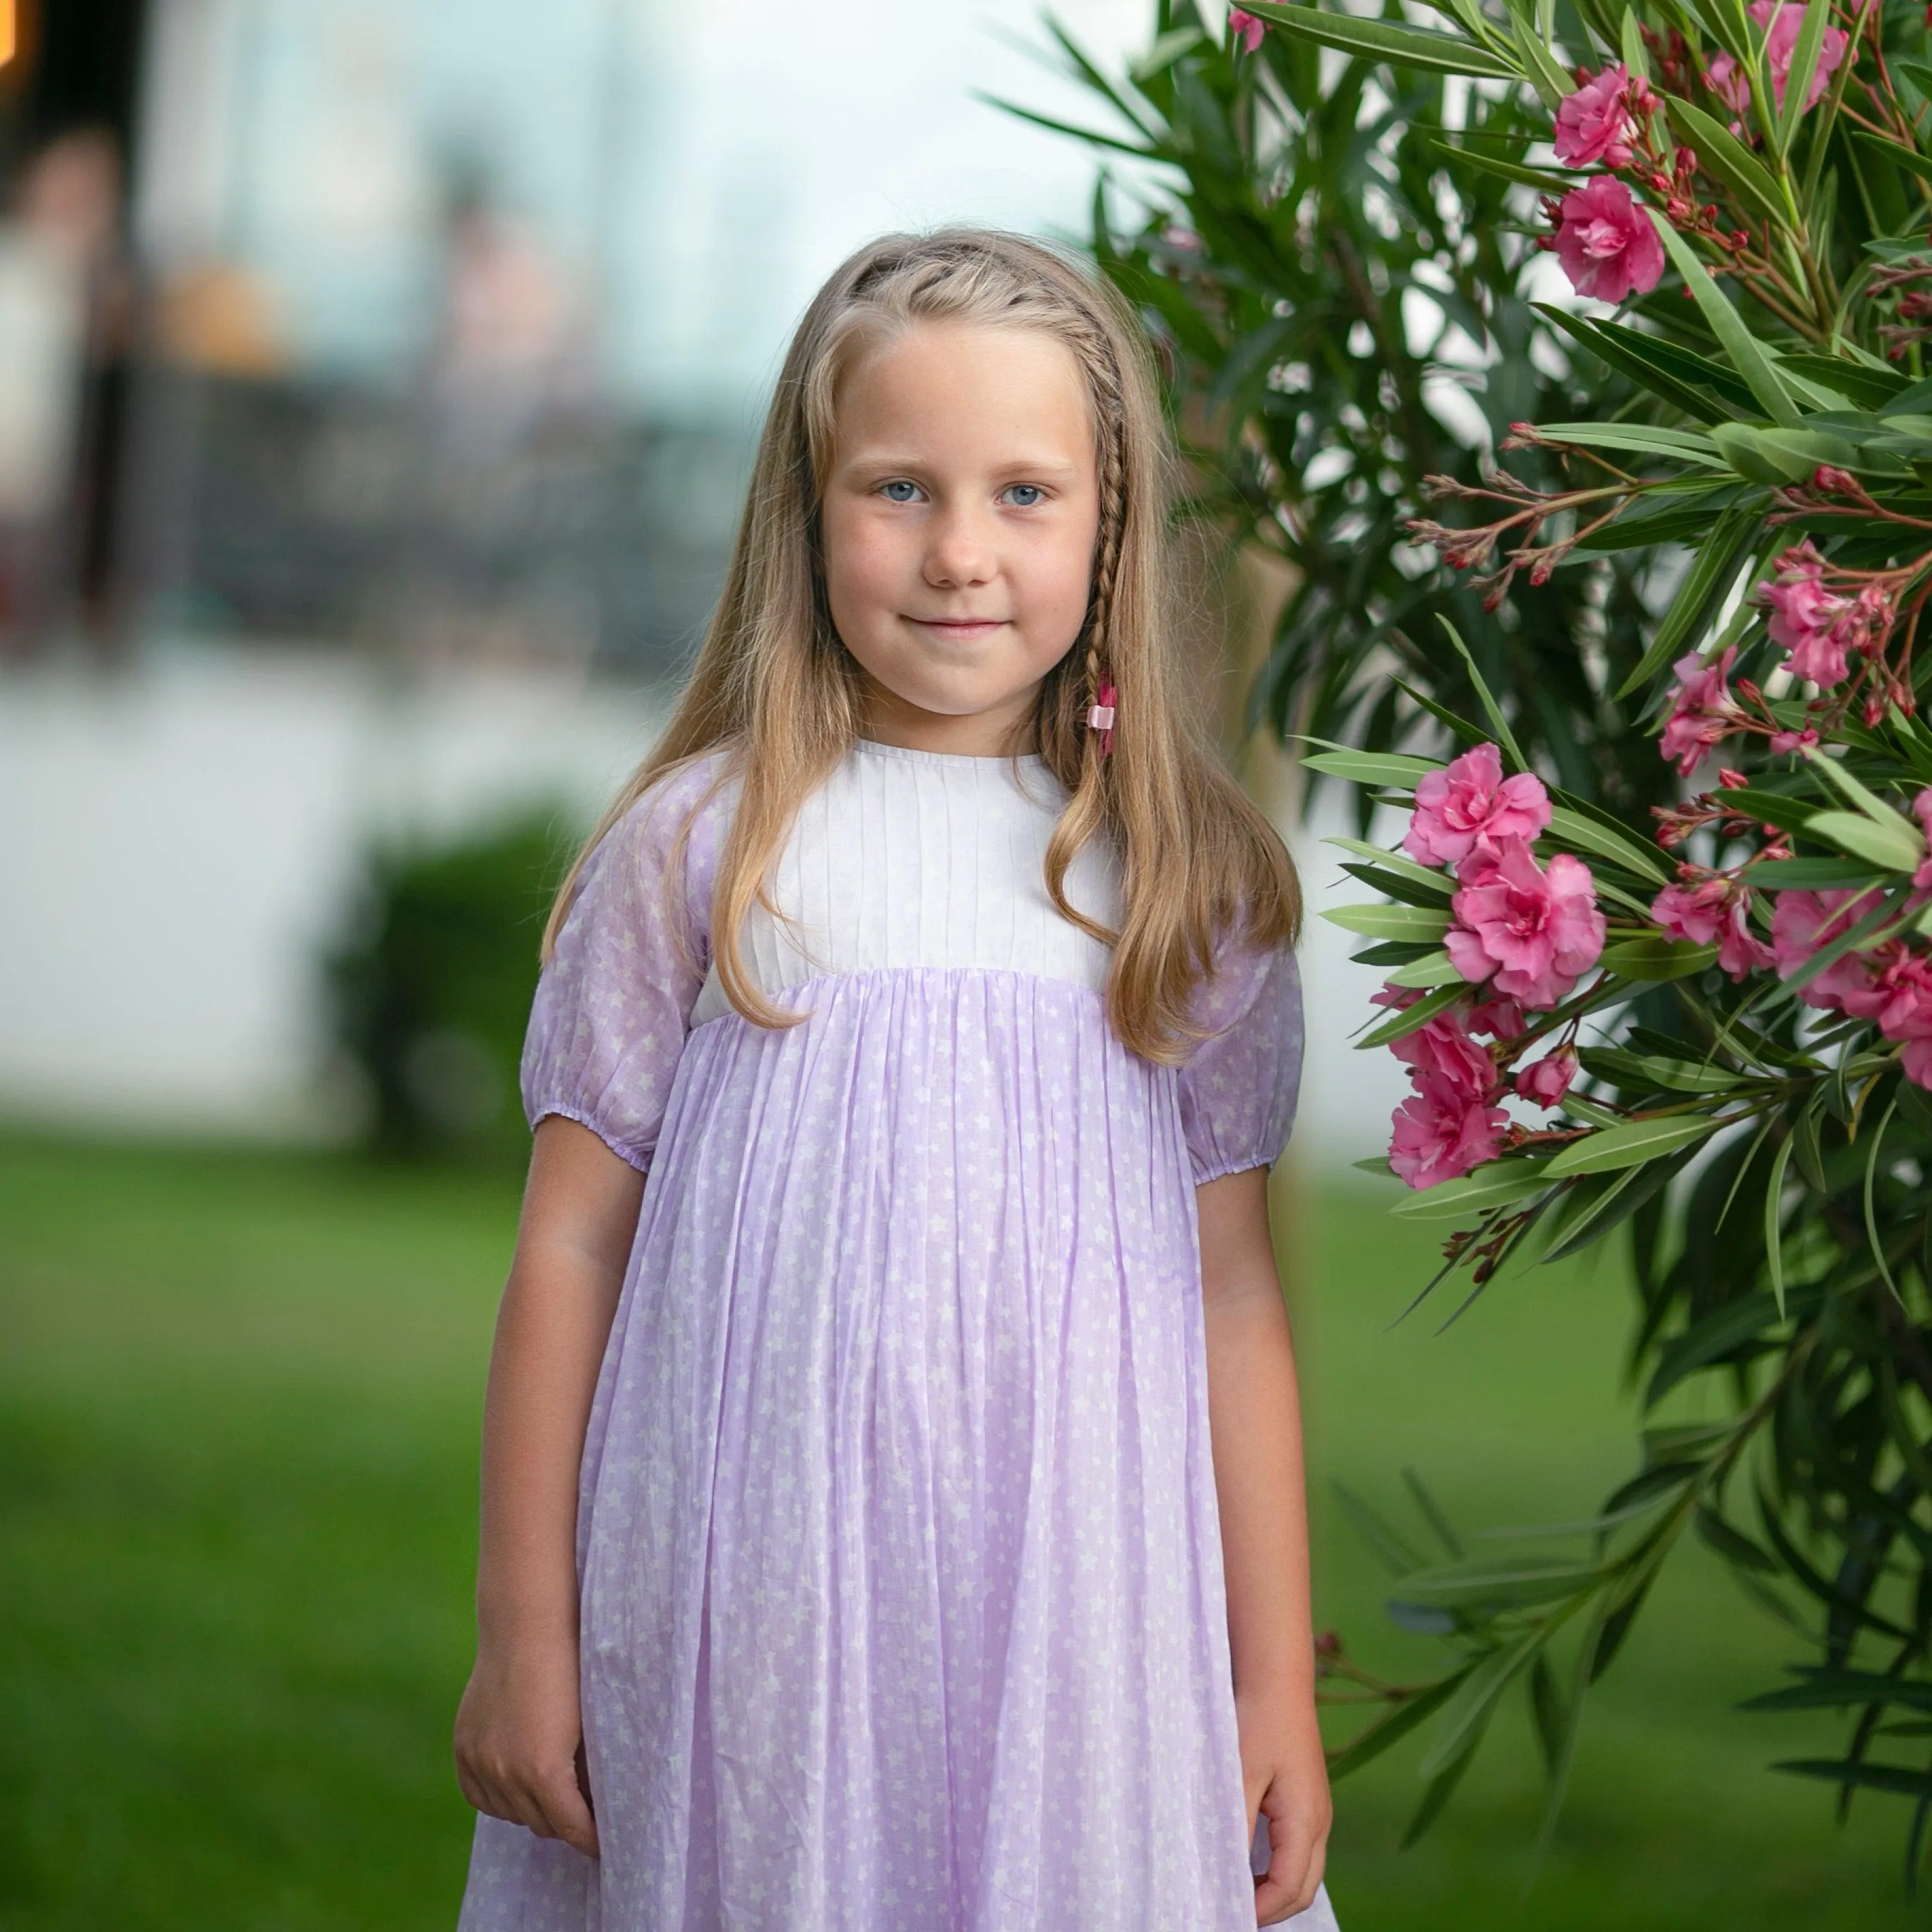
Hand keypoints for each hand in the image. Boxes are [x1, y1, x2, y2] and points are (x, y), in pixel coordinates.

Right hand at [454, 1633, 599, 1857]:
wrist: (527, 1626)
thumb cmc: (572, 1669)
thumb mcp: (588, 1726)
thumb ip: (585, 1771)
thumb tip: (591, 1804)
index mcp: (544, 1772)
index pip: (571, 1828)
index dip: (590, 1839)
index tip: (603, 1844)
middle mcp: (507, 1774)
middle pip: (540, 1824)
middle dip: (565, 1825)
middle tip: (584, 1819)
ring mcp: (480, 1761)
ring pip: (509, 1813)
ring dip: (531, 1811)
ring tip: (553, 1799)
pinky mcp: (464, 1747)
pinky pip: (478, 1794)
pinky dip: (498, 1798)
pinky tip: (515, 1788)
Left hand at [1239, 1688, 1330, 1924]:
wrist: (1275, 1676)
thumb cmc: (1257, 1719)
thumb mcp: (1239, 1775)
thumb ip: (1235, 1828)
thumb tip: (1225, 1875)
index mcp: (1307, 1820)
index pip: (1289, 1889)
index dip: (1260, 1911)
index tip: (1223, 1914)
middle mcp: (1318, 1822)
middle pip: (1302, 1888)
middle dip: (1270, 1908)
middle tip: (1226, 1911)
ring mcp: (1315, 1811)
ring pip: (1301, 1871)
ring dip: (1272, 1890)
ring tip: (1231, 1893)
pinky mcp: (1304, 1800)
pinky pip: (1296, 1850)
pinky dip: (1274, 1868)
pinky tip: (1244, 1863)